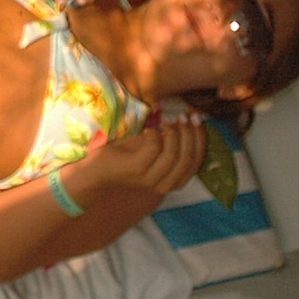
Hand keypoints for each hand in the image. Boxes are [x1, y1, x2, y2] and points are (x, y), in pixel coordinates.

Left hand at [81, 116, 206, 197]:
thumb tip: (188, 121)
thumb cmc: (127, 157)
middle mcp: (165, 183)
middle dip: (190, 133)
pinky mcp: (137, 168)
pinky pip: (154, 147)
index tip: (197, 118)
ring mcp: (151, 178)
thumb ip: (171, 143)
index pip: (196, 161)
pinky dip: (155, 134)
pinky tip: (149, 129)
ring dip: (175, 133)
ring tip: (170, 119)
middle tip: (186, 115)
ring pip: (173, 154)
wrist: (98, 170)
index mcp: (174, 180)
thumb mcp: (154, 150)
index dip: (200, 138)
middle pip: (188, 158)